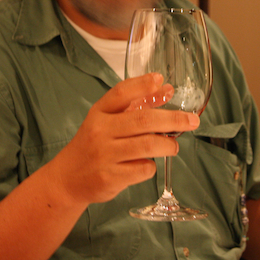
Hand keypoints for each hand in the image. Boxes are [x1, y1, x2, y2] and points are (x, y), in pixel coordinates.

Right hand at [48, 73, 199, 206]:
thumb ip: (135, 106)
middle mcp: (100, 131)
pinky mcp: (110, 177)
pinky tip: (148, 164)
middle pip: (143, 120)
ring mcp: (104, 155)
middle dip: (173, 120)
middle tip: (192, 121)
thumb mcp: (107, 121)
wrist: (67, 179)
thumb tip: (166, 90)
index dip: (142, 85)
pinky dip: (151, 166)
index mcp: (99, 112)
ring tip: (174, 146)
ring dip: (168, 145)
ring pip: (147, 145)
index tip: (161, 80)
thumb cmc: (93, 145)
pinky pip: (142, 169)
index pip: (121, 93)